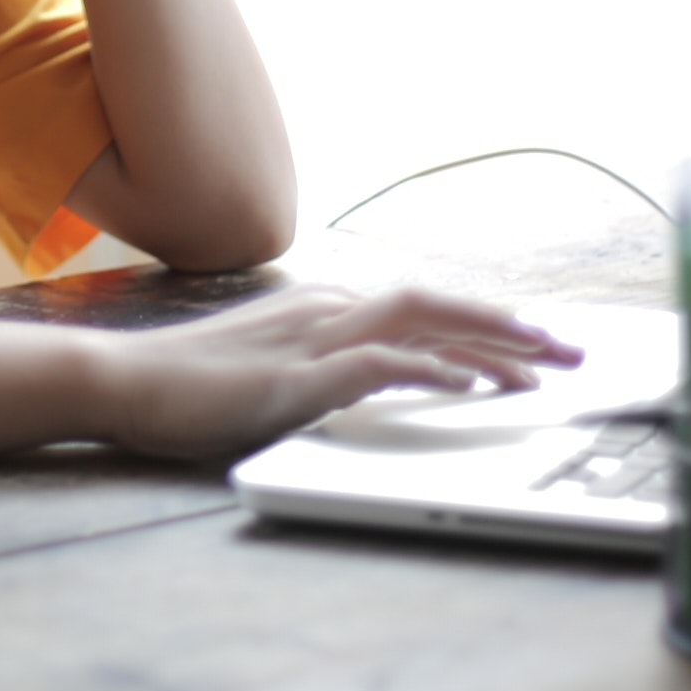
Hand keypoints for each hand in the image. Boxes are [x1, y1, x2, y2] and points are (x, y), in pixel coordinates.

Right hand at [91, 285, 585, 461]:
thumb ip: (317, 369)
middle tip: (571, 352)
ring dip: (489, 342)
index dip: (483, 324)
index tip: (534, 347)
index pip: (421, 308)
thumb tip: (366, 382)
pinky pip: (377, 363)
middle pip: (437, 303)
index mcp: (322, 307)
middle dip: (510, 326)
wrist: (119, 382)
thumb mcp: (266, 371)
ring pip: (421, 321)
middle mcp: (326, 309)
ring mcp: (311, 337)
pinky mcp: (295, 374)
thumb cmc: (183, 387)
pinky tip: (468, 386)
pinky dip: (429, 370)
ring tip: (543, 366)